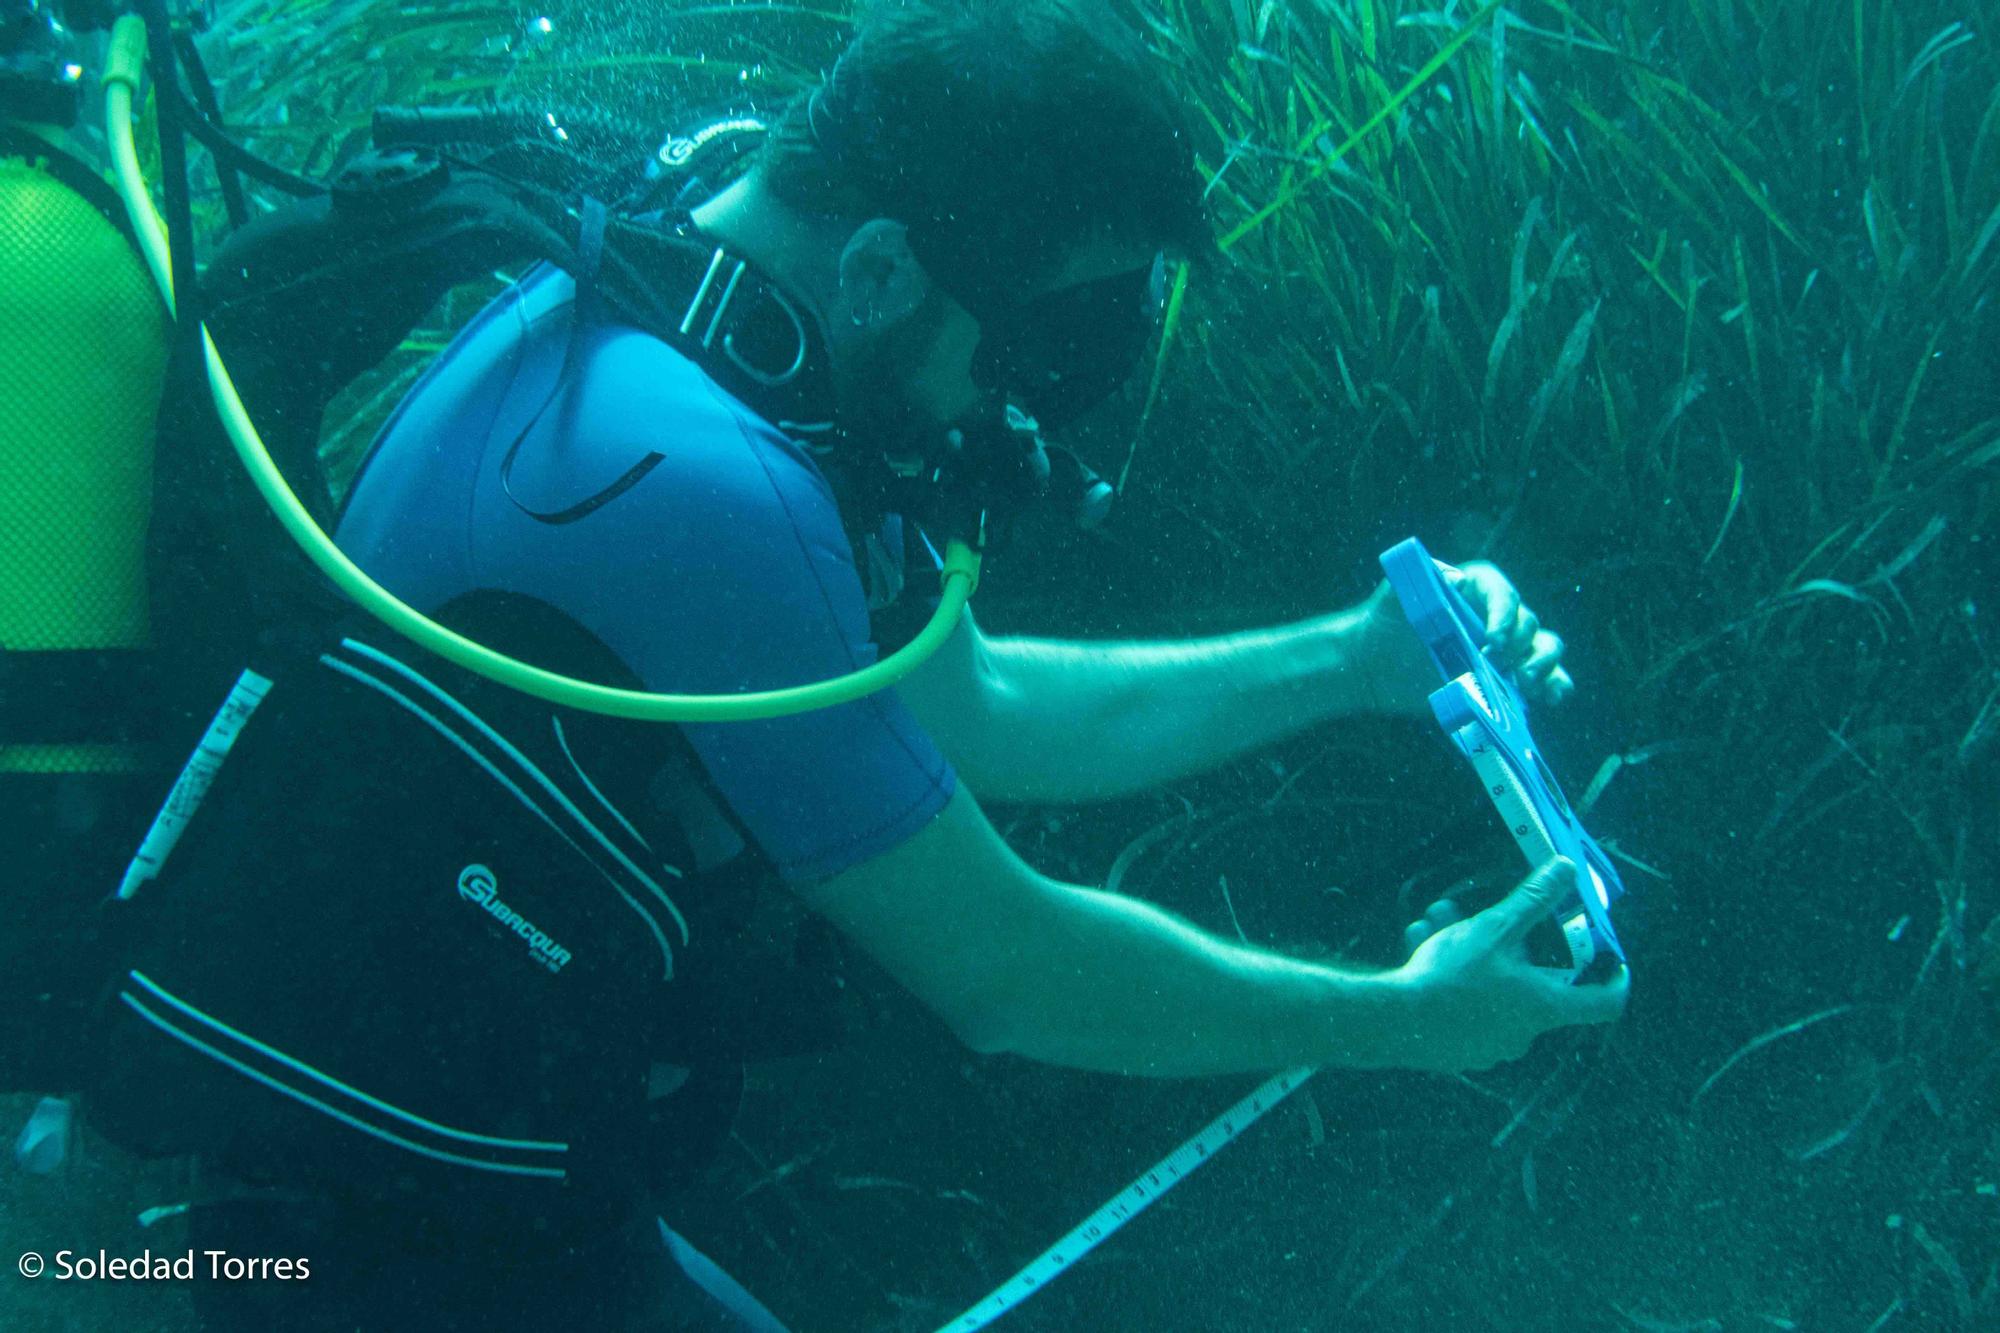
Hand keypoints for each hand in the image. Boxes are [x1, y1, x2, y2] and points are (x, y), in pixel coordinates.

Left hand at [1355, 560, 1572, 712]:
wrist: (1378, 664)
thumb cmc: (1386, 623)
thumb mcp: (1393, 598)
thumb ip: (1419, 580)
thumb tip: (1457, 578)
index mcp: (1477, 588)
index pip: (1504, 595)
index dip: (1504, 616)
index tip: (1492, 640)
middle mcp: (1498, 616)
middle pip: (1529, 624)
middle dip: (1520, 646)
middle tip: (1496, 665)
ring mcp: (1507, 648)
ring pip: (1546, 647)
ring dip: (1544, 663)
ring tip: (1525, 681)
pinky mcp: (1508, 677)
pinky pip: (1548, 677)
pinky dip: (1556, 685)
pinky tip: (1552, 697)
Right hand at [1386, 858, 1627, 1073]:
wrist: (1394, 1021)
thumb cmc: (1453, 977)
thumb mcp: (1494, 929)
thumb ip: (1533, 900)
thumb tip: (1566, 869)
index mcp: (1545, 1007)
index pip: (1604, 1003)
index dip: (1615, 981)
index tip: (1615, 963)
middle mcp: (1525, 1032)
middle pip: (1534, 984)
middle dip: (1511, 944)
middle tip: (1488, 918)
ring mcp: (1491, 1045)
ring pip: (1493, 989)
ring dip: (1471, 953)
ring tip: (1437, 921)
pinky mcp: (1459, 1048)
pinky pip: (1465, 1005)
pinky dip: (1452, 978)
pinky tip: (1420, 946)